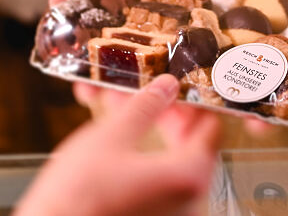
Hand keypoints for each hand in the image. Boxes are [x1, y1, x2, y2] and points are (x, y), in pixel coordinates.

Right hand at [13, 75, 220, 215]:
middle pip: (187, 143)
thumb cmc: (77, 200)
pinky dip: (136, 160)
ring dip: (142, 133)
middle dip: (159, 113)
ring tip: (111, 111)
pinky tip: (109, 143)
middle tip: (136, 95)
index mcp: (189, 176)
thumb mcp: (110, 138)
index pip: (210, 127)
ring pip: (165, 161)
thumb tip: (166, 87)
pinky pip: (153, 183)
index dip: (190, 101)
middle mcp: (189, 202)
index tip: (173, 86)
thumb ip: (145, 107)